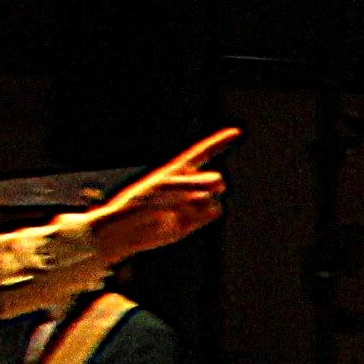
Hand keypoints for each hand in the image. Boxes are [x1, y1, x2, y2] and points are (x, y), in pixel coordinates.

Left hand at [79, 128, 233, 267]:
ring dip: (199, 204)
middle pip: (215, 180)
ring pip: (213, 199)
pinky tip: (181, 219)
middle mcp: (188, 185)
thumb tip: (219, 183)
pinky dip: (201, 216)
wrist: (126, 231)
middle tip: (195, 194)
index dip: (220, 141)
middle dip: (211, 186)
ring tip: (176, 210)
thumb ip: (193, 182)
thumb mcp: (165, 186)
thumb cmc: (138, 203)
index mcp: (177, 170)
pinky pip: (213, 212)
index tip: (237, 132)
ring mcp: (192, 203)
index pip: (203, 152)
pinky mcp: (194, 220)